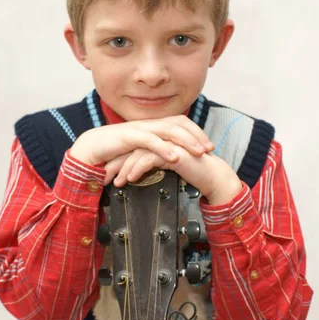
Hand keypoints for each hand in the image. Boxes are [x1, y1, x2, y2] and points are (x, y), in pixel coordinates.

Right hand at [69, 116, 214, 166]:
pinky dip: (163, 148)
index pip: (180, 123)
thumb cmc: (114, 151)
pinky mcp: (128, 136)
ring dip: (185, 141)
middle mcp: (148, 124)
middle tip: (210, 149)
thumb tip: (171, 158)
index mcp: (152, 126)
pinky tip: (174, 157)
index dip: (196, 132)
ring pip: (168, 130)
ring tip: (198, 152)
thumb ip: (154, 151)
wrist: (90, 149)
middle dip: (196, 136)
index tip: (209, 146)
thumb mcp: (139, 150)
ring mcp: (139, 128)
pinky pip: (149, 140)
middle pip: (178, 124)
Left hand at [105, 145, 242, 205]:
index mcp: (161, 140)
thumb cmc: (193, 173)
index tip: (110, 173)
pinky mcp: (172, 150)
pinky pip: (149, 159)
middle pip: (132, 148)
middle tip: (105, 177)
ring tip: (116, 182)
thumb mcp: (169, 167)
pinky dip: (137, 169)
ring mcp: (168, 142)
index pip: (135, 147)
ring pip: (138, 153)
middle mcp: (163, 138)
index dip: (120, 159)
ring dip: (124, 168)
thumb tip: (135, 173)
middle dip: (117, 163)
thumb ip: (154, 164)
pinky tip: (130, 179)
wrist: (213, 177)